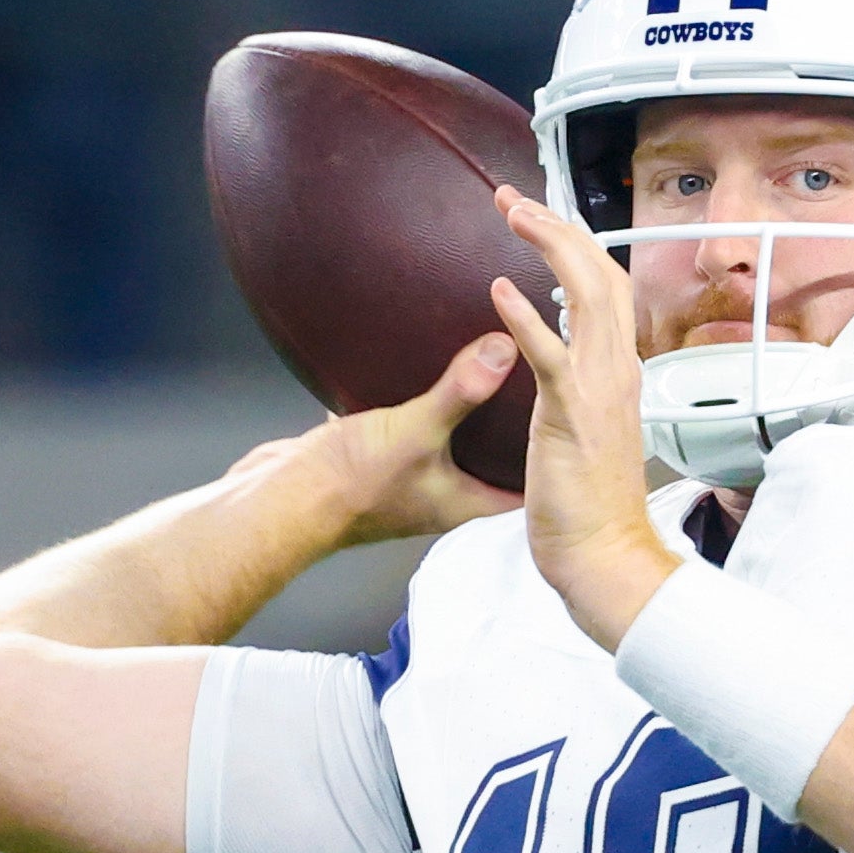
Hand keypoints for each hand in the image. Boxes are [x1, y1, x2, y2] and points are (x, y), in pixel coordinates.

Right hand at [265, 332, 525, 549]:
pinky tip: (421, 366)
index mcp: (465, 501)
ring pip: (451, 441)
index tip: (574, 419)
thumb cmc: (348, 484)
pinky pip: (411, 426)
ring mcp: (409, 479)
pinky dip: (420, 400)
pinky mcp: (378, 459)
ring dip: (465, 409)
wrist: (279, 503)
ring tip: (488, 365)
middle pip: (492, 458)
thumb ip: (461, 391)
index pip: (527, 482)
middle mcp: (443, 494)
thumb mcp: (415, 430)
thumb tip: (505, 349)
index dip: (551, 456)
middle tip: (538, 382)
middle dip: (512, 424)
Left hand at [489, 185, 680, 650]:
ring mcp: (599, 389)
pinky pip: (551, 355)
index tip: (537, 219)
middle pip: (599, 274)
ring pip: (585, 296)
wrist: (605, 557)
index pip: (606, 289)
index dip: (575, 246)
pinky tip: (499, 289)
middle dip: (559, 227)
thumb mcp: (585, 435)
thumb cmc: (590, 508)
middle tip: (513, 198)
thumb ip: (577, 394)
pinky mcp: (573, 415)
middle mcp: (617, 370)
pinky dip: (527, 318)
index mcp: (618, 373)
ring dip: (549, 247)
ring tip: (513, 214)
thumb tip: (563, 370)